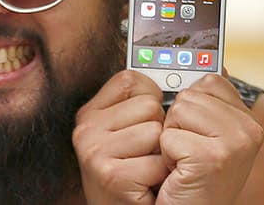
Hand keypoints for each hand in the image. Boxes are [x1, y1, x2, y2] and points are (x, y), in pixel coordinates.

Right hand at [74, 69, 168, 203]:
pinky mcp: (111, 175)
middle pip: (149, 104)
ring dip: (160, 153)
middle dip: (157, 129)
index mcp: (90, 112)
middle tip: (142, 153)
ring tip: (143, 167)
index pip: (132, 79)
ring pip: (156, 130)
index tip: (143, 122)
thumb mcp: (125, 129)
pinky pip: (158, 160)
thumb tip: (177, 80)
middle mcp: (86, 128)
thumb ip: (137, 101)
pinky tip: (145, 184)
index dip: (150, 99)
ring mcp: (95, 151)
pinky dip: (160, 174)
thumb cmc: (131, 172)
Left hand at [155, 73, 263, 204]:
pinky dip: (165, 156)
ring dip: (170, 138)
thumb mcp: (210, 139)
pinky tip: (180, 174)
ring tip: (183, 162)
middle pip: (190, 94)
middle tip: (188, 154)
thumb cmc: (194, 183)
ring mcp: (235, 143)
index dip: (192, 106)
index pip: (211, 80)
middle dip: (178, 124)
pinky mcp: (212, 157)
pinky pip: (168, 136)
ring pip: (178, 111)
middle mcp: (249, 130)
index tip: (195, 133)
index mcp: (250, 122)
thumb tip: (216, 65)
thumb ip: (213, 105)